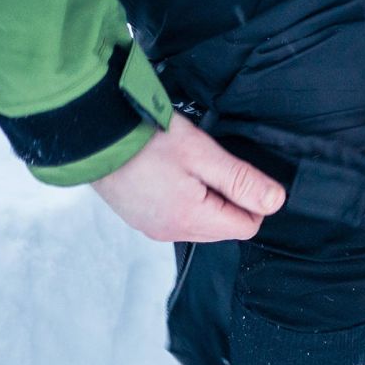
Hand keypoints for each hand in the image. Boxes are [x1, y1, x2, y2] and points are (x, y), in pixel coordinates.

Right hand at [91, 117, 285, 242]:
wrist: (88, 132)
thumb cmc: (143, 138)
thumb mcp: (202, 153)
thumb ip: (242, 181)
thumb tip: (276, 202)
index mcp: (192, 220)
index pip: (247, 226)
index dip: (250, 198)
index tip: (231, 171)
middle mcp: (173, 232)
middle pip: (225, 226)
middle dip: (226, 197)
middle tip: (204, 164)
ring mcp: (154, 228)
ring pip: (202, 221)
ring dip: (204, 197)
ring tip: (182, 166)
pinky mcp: (141, 219)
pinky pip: (177, 216)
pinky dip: (181, 197)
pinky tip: (166, 172)